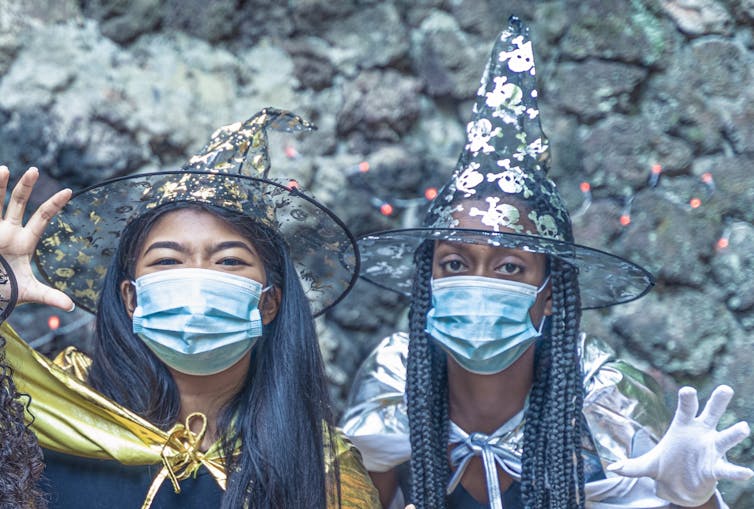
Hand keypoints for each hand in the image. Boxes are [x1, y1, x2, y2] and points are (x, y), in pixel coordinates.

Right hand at [0, 165, 72, 310]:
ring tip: (3, 168)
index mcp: (24, 241)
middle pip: (18, 203)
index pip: (43, 218)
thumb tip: (71, 307)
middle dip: (24, 187)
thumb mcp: (28, 292)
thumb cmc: (5, 290)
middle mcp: (8, 230)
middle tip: (34, 170)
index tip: (69, 191)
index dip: (54, 204)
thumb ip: (49, 296)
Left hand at [608, 385, 751, 506]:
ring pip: (725, 438)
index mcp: (682, 425)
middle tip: (725, 389)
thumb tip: (611, 468)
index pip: (686, 408)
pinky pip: (727, 469)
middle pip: (711, 413)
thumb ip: (631, 466)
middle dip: (717, 401)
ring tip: (743, 427)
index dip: (688, 398)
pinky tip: (746, 472)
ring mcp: (711, 449)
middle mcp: (700, 433)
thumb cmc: (666, 465)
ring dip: (734, 433)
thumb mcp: (647, 465)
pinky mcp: (715, 467)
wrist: (679, 485)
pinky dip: (736, 472)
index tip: (688, 390)